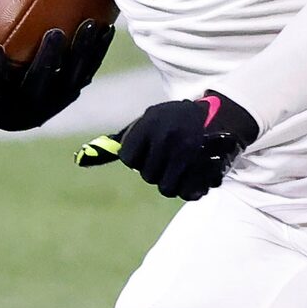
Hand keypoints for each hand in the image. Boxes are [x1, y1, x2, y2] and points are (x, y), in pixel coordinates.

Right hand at [0, 12, 113, 132]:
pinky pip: (88, 70)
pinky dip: (97, 50)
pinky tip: (107, 27)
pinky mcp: (73, 93)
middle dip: (49, 59)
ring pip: (73, 76)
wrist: (16, 116)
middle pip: (42, 82)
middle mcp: (29, 104)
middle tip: (54, 33)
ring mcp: (55, 100)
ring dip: (83, 51)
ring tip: (91, 24)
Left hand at [77, 91, 260, 199]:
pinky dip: (194, 188)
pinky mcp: (207, 168)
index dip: (140, 157)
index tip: (153, 148)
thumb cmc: (179, 120)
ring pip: (167, 189)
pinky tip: (199, 173)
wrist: (226, 114)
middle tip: (173, 156)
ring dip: (176, 182)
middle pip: (148, 176)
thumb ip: (119, 142)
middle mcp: (168, 138)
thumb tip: (80, 160)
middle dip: (159, 170)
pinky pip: (190, 193)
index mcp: (150, 123)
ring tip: (185, 166)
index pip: (129, 158)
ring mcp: (189, 155)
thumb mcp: (150, 121)